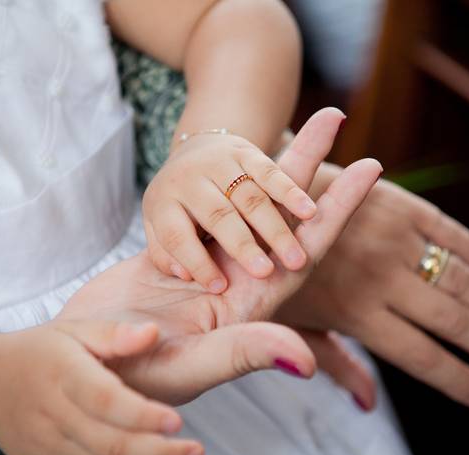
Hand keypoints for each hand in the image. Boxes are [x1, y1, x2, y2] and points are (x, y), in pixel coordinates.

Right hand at [0, 319, 203, 454]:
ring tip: (171, 448)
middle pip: (110, 445)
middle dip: (160, 453)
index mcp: (63, 373)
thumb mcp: (75, 329)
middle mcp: (52, 413)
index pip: (105, 401)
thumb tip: (153, 333)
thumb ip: (116, 333)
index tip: (178, 421)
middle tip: (196, 451)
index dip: (142, 415)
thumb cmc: (41, 351)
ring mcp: (45, 445)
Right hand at [59, 108, 381, 405]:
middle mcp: (239, 281)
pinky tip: (240, 157)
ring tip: (293, 123)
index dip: (339, 208)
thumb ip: (246, 353)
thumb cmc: (136, 379)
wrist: (81, 367)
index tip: (372, 164)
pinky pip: (208, 213)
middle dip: (309, 166)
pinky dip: (227, 185)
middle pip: (283, 214)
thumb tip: (304, 361)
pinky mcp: (175, 255)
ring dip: (271, 167)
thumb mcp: (194, 366)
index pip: (308, 248)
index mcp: (254, 305)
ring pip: (247, 206)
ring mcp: (208, 267)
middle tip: (332, 115)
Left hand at [142, 130, 318, 292]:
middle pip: (218, 216)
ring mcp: (220, 162)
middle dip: (242, 245)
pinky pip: (271, 172)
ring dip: (275, 228)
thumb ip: (165, 255)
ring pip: (250, 198)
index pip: (177, 236)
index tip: (219, 288)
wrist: (194, 151)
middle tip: (263, 273)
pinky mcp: (247, 152)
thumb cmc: (179, 209)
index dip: (197, 262)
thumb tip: (185, 275)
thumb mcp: (158, 230)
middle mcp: (189, 178)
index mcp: (162, 202)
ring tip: (295, 259)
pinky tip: (310, 213)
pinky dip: (291, 193)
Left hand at [280, 170, 468, 407]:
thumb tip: (368, 405)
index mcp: (354, 315)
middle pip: (451, 321)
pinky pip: (446, 229)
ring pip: (458, 278)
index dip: (457, 380)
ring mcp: (390, 239)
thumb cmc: (267, 270)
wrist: (255, 199)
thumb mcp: (292, 324)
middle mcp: (378, 279)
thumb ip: (335, 361)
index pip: (420, 358)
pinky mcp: (395, 204)